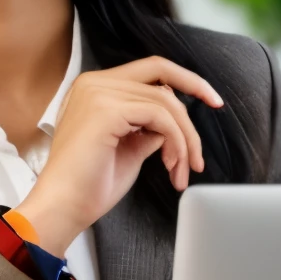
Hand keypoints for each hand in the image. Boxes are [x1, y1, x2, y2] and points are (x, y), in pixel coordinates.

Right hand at [14, 57, 222, 256]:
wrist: (62, 209)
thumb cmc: (89, 187)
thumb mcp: (129, 149)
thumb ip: (149, 128)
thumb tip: (175, 122)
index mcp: (94, 89)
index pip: (148, 70)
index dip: (183, 80)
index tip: (210, 99)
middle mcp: (93, 83)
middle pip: (160, 73)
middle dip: (195, 86)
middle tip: (218, 106)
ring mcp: (98, 93)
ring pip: (166, 101)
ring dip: (185, 138)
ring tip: (183, 169)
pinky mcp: (106, 110)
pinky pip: (161, 117)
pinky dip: (176, 142)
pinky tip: (173, 167)